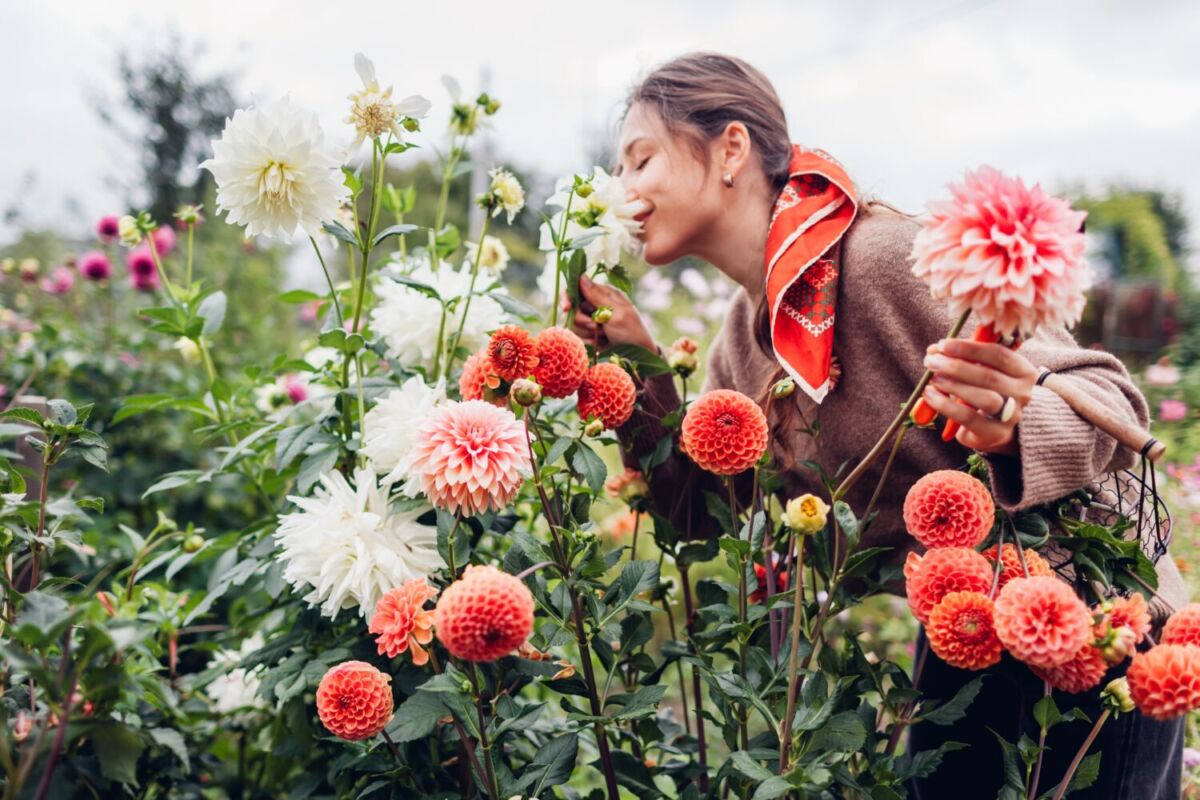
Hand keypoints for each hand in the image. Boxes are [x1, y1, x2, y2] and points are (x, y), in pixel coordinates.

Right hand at [562, 274, 656, 351]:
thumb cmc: (631, 331)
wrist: (636, 357)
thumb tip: (582, 276)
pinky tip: (602, 342)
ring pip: (573, 324)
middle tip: (597, 326)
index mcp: (603, 293)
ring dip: (587, 332)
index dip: (568, 297)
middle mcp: (595, 304)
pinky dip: (589, 341)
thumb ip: (597, 296)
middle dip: (582, 320)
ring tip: (604, 335)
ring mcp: (591, 320)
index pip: (576, 288)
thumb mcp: (616, 313)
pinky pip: (578, 336)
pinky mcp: (589, 334)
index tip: (567, 308)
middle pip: (572, 308)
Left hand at [920, 338, 1038, 455]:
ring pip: (984, 398)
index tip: (944, 345)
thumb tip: (934, 351)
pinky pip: (968, 417)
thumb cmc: (984, 391)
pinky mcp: (995, 433)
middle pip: (990, 377)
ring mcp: (1012, 415)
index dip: (969, 348)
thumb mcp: (979, 370)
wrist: (995, 426)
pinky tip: (930, 395)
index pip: (999, 354)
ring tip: (933, 379)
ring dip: (953, 385)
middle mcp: (1023, 393)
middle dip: (956, 367)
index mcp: (1023, 371)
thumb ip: (962, 358)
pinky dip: (945, 404)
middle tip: (932, 361)